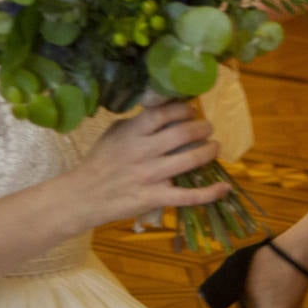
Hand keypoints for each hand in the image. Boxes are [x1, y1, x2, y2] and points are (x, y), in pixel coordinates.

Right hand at [67, 101, 229, 227]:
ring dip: (208, 152)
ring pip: (189, 160)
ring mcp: (150, 176)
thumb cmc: (100, 161)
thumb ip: (138, 122)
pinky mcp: (154, 198)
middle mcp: (143, 151)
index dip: (184, 109)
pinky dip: (209, 193)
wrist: (83, 195)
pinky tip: (223, 187)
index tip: (192, 110)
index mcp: (133, 132)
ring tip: (214, 147)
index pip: (165, 113)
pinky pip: (187, 196)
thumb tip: (164, 109)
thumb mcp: (115, 133)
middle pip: (182, 134)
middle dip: (202, 128)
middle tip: (208, 128)